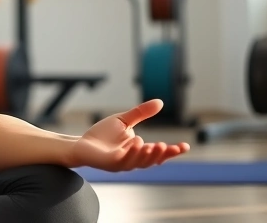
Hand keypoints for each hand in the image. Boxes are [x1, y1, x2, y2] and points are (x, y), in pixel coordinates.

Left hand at [70, 99, 188, 171]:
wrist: (81, 142)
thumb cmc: (103, 134)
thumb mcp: (124, 120)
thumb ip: (141, 113)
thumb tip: (161, 102)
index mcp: (139, 151)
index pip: (159, 153)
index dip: (172, 151)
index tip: (185, 146)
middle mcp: (133, 160)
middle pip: (152, 160)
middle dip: (162, 155)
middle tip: (171, 146)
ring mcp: (122, 163)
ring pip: (139, 162)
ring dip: (148, 154)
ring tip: (155, 144)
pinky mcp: (110, 163)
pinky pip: (124, 160)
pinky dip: (131, 153)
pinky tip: (136, 143)